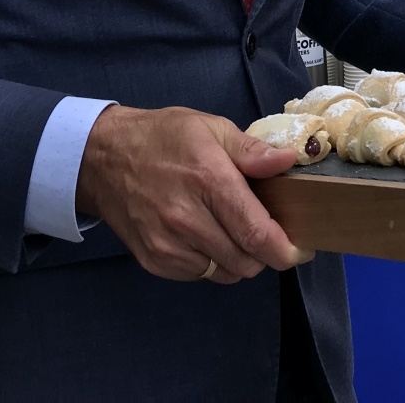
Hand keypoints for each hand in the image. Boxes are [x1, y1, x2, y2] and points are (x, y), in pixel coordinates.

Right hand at [75, 105, 311, 284]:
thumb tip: (288, 160)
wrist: (103, 159)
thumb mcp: (211, 128)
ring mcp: (167, 245)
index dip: (286, 249)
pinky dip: (213, 263)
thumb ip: (251, 151)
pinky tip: (207, 237)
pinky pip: (200, 276)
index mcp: (208, 182)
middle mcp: (187, 220)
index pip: (256, 233)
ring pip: (225, 273)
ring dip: (240, 259)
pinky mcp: (154, 261)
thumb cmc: (162, 138)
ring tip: (234, 231)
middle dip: (266, 253)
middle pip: (246, 260)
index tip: (301, 249)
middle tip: (266, 232)